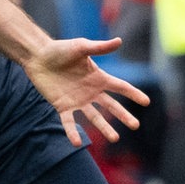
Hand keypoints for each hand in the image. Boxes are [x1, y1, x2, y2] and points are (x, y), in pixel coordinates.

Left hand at [22, 37, 149, 146]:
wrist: (38, 56)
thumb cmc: (60, 49)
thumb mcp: (81, 47)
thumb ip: (99, 47)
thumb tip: (120, 41)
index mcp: (98, 77)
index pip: (120, 87)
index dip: (133, 93)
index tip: (146, 102)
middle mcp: (90, 91)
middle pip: (111, 106)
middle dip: (123, 115)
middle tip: (135, 125)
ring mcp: (77, 100)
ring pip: (94, 117)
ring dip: (104, 128)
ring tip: (115, 138)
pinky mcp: (62, 106)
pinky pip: (69, 122)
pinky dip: (72, 132)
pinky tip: (76, 142)